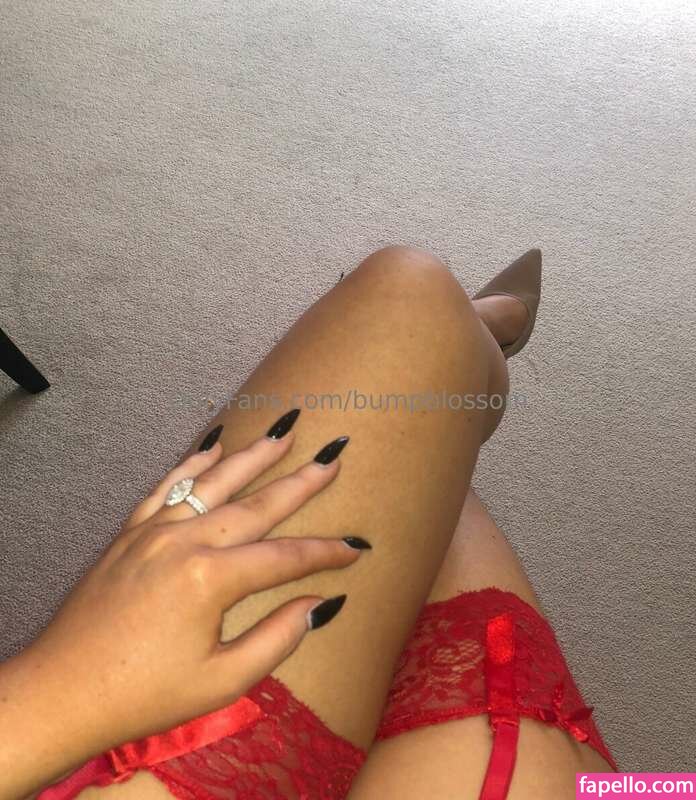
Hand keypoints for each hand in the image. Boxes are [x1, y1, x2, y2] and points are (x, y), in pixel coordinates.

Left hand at [0, 415, 366, 798]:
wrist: (63, 691)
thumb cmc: (145, 694)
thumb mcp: (222, 681)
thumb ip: (277, 638)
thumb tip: (320, 604)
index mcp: (211, 580)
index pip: (285, 558)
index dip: (325, 553)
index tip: (356, 548)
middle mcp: (184, 542)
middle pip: (256, 505)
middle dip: (300, 482)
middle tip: (333, 456)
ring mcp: (153, 532)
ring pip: (213, 483)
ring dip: (252, 457)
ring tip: (283, 432)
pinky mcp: (129, 533)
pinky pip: (166, 487)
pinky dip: (192, 464)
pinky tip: (212, 446)